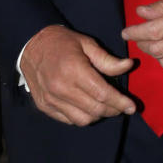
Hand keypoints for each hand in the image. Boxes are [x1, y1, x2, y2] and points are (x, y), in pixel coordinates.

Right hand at [20, 24, 134, 125]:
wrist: (30, 44)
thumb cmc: (61, 42)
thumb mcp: (87, 44)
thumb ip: (107, 60)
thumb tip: (129, 66)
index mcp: (74, 69)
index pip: (103, 94)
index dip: (120, 103)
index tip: (132, 107)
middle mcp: (61, 87)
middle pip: (95, 109)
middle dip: (113, 110)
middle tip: (121, 106)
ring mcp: (51, 99)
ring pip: (83, 119)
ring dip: (98, 115)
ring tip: (103, 106)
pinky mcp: (44, 105)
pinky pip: (68, 120)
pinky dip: (81, 117)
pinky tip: (86, 107)